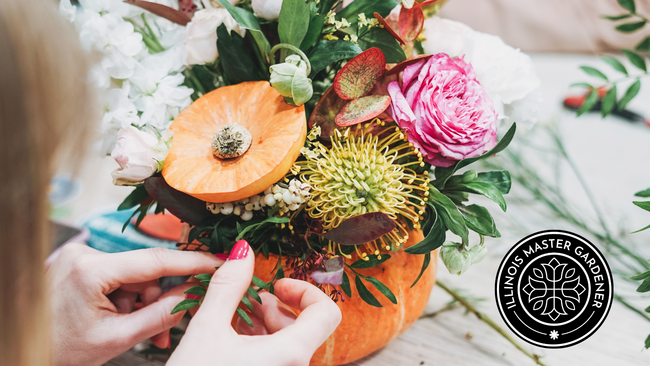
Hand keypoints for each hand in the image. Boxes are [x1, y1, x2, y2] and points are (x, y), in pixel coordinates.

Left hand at [48, 243, 223, 365]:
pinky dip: (129, 298)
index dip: (191, 262)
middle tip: (170, 326)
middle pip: (145, 270)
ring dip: (144, 302)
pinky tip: (126, 319)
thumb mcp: (118, 338)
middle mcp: (84, 254)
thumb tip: (195, 294)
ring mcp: (81, 257)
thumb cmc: (61, 350)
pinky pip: (120, 277)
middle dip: (159, 298)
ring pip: (135, 276)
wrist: (25, 351)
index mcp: (90, 270)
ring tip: (140, 331)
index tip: (217, 261)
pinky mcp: (81, 263)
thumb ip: (162, 314)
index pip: (154, 260)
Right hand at [167, 241, 341, 365]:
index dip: (304, 291)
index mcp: (290, 355)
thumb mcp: (207, 330)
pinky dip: (260, 347)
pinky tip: (230, 344)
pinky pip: (277, 361)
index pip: (327, 313)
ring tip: (232, 323)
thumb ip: (228, 286)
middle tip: (246, 304)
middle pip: (304, 328)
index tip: (276, 286)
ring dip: (264, 328)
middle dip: (275, 309)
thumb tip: (243, 251)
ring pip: (289, 345)